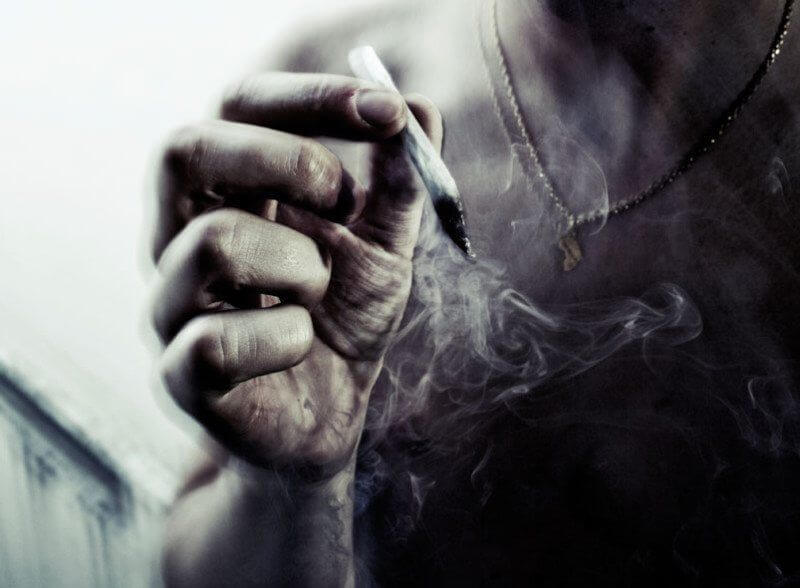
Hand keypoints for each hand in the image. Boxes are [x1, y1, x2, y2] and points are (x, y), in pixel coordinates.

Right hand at [150, 73, 441, 481]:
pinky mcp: (179, 375)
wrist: (327, 419)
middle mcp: (181, 236)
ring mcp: (171, 304)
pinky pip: (216, 342)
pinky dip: (284, 339)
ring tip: (318, 293)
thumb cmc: (342, 322)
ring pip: (214, 242)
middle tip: (344, 201)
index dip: (309, 97)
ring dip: (299, 264)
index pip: (237, 107)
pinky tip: (299, 347)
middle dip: (286, 161)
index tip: (386, 112)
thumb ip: (398, 185)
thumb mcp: (382, 246)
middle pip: (186, 150)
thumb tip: (420, 110)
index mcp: (228, 192)